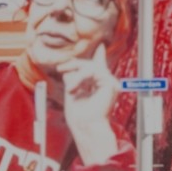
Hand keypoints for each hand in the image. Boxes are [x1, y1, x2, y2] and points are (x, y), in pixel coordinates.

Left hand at [57, 45, 120, 164]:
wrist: (85, 124)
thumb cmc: (79, 113)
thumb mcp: (73, 89)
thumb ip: (73, 76)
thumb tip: (69, 67)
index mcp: (99, 85)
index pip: (100, 67)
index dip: (100, 56)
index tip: (100, 46)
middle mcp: (106, 83)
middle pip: (91, 64)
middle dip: (74, 64)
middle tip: (61, 68)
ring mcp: (110, 83)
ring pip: (89, 67)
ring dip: (76, 77)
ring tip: (70, 90)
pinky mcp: (110, 83)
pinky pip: (92, 72)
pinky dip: (80, 79)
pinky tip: (74, 90)